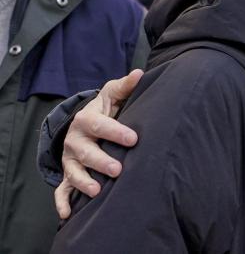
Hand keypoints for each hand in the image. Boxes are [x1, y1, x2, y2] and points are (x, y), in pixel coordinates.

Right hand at [54, 69, 143, 218]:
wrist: (85, 123)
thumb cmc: (105, 108)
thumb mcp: (112, 94)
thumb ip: (125, 86)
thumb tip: (139, 74)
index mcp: (87, 119)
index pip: (100, 125)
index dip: (115, 132)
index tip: (133, 138)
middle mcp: (75, 140)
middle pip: (86, 152)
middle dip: (101, 161)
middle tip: (117, 170)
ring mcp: (70, 158)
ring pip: (74, 172)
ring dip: (84, 182)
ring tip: (97, 191)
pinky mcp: (68, 173)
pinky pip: (62, 190)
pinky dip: (63, 202)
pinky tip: (68, 214)